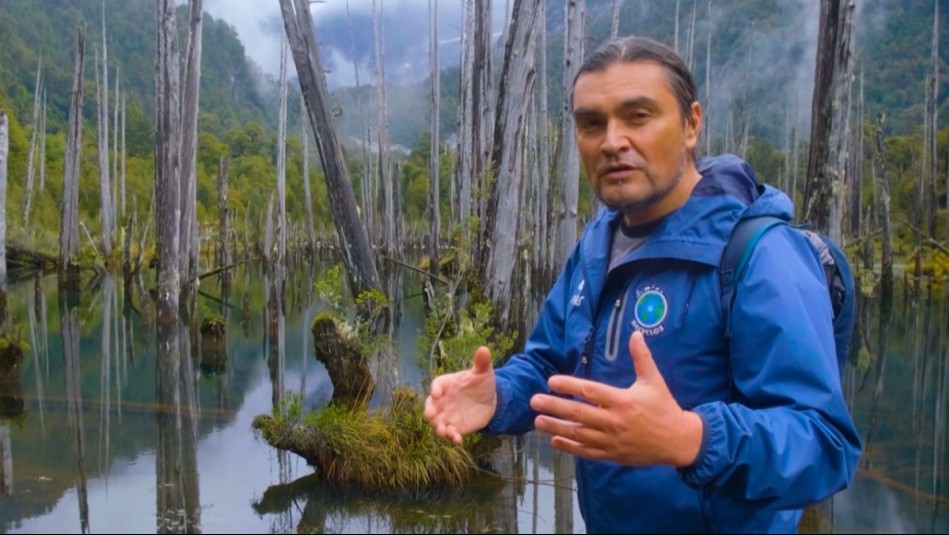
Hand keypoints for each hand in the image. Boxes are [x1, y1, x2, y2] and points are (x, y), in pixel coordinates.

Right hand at [424, 346, 497, 443]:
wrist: (489, 401)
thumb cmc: (481, 383)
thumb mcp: (483, 372)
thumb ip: (481, 363)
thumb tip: (484, 349)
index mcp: (446, 384)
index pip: (437, 385)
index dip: (435, 389)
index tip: (437, 394)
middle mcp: (443, 400)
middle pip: (430, 406)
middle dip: (429, 411)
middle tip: (430, 415)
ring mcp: (447, 414)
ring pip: (437, 422)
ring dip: (437, 427)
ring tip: (442, 431)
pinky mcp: (455, 426)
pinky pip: (450, 433)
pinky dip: (452, 436)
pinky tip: (458, 439)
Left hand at [529, 331, 702, 466]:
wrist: (678, 441)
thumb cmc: (664, 407)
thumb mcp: (654, 380)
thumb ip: (642, 357)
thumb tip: (636, 333)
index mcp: (622, 401)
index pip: (590, 391)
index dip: (569, 386)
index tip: (551, 380)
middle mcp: (614, 421)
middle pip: (578, 414)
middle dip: (554, 407)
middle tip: (534, 401)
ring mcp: (612, 440)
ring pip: (578, 434)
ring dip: (556, 428)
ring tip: (537, 421)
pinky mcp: (612, 455)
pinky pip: (587, 452)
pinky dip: (570, 447)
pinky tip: (555, 441)